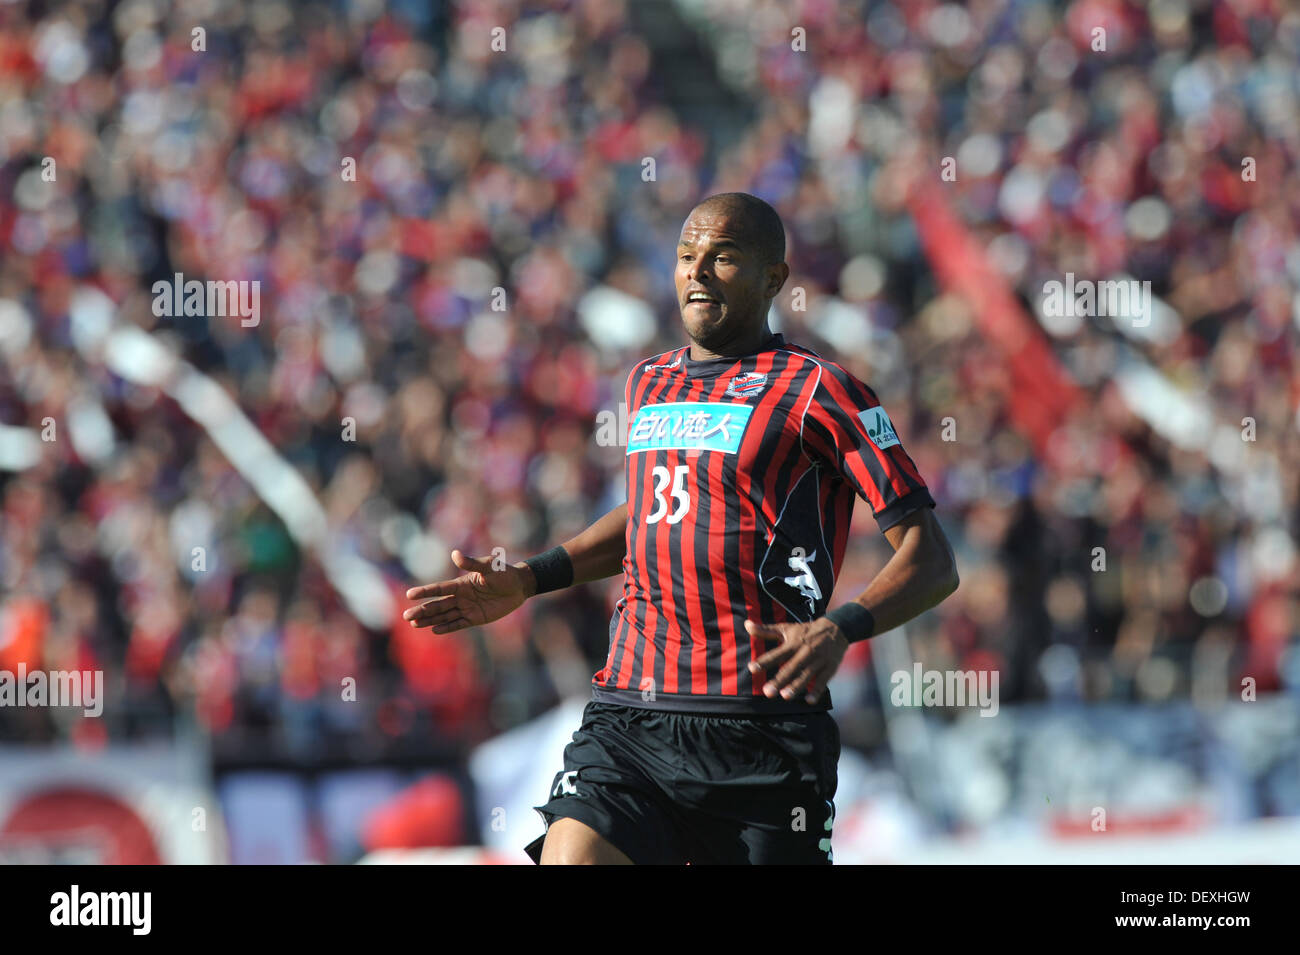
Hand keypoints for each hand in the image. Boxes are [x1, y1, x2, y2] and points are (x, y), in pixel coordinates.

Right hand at [403, 550, 531, 632]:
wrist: (519, 586)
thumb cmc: (504, 573)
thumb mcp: (489, 567)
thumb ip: (472, 563)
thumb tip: (455, 554)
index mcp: (461, 584)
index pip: (439, 589)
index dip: (424, 592)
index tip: (409, 595)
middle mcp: (461, 596)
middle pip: (438, 605)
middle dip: (422, 611)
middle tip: (406, 616)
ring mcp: (467, 608)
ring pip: (444, 615)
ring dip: (430, 620)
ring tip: (414, 624)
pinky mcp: (476, 618)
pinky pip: (458, 624)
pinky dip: (447, 627)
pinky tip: (434, 630)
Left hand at [744, 618, 848, 703]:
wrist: (836, 628)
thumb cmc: (806, 631)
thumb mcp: (786, 628)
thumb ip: (766, 630)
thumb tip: (746, 625)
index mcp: (793, 643)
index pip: (776, 654)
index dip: (764, 661)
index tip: (752, 669)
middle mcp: (804, 652)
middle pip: (790, 668)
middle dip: (779, 680)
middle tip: (767, 692)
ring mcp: (818, 661)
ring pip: (806, 675)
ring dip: (796, 686)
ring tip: (785, 697)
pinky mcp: (830, 668)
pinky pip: (823, 681)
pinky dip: (817, 691)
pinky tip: (809, 701)